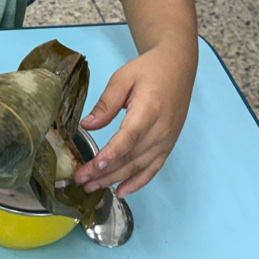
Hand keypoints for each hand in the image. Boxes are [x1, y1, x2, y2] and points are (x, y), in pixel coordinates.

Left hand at [73, 45, 194, 197]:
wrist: (178, 67)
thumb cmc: (149, 70)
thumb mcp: (122, 79)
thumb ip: (105, 104)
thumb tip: (87, 125)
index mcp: (149, 110)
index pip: (129, 138)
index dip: (111, 154)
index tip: (94, 167)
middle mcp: (161, 130)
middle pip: (131, 157)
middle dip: (104, 172)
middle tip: (80, 180)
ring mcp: (167, 140)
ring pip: (139, 167)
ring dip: (115, 180)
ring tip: (92, 187)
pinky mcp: (168, 145)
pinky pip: (153, 168)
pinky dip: (137, 182)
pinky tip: (121, 191)